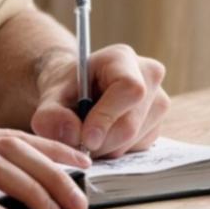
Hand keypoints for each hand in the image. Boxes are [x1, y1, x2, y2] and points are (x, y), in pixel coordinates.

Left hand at [31, 44, 169, 158]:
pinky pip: (139, 148)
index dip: (107, 117)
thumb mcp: (51, 97)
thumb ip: (52, 115)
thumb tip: (72, 135)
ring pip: (136, 139)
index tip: (86, 138)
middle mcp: (149, 75)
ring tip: (88, 136)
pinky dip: (117, 150)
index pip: (129, 90)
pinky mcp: (158, 123)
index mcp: (122, 58)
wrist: (78, 92)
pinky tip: (104, 136)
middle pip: (131, 123)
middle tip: (78, 145)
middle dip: (102, 142)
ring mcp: (159, 100)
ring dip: (107, 148)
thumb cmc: (67, 89)